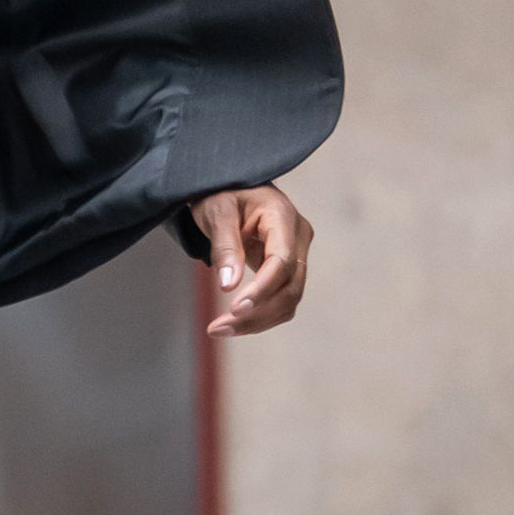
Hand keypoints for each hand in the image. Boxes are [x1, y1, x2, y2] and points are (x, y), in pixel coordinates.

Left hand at [192, 185, 312, 336]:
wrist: (228, 184)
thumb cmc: (220, 191)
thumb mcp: (216, 211)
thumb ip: (225, 246)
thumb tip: (229, 286)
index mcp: (284, 217)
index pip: (282, 263)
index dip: (262, 290)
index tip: (235, 309)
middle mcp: (298, 237)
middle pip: (290, 288)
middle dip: (257, 313)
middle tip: (218, 328)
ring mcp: (296, 253)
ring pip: (289, 299)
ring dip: (257, 320)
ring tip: (219, 330)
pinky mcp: (286, 268)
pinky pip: (281, 297)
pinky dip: (260, 314)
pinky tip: (234, 323)